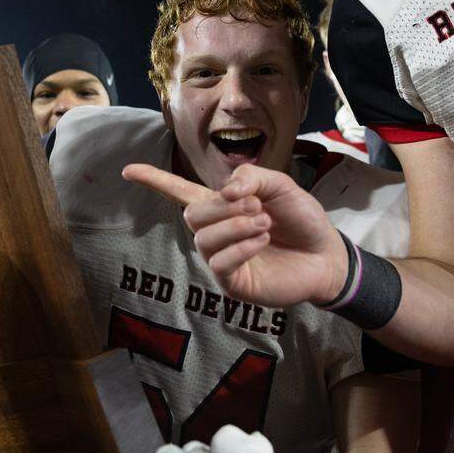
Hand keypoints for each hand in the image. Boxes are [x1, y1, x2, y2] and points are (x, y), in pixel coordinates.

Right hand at [122, 163, 346, 307]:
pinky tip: (262, 241)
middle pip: (192, 214)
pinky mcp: (232, 283)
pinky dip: (241, 246)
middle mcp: (216, 233)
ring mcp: (221, 259)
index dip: (154, 180)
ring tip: (265, 223)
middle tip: (258, 206)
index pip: (179, 192)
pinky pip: (219, 262)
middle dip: (223, 206)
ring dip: (236, 225)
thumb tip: (225, 191)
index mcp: (222, 207)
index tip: (127, 170)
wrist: (326, 254)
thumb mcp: (280, 186)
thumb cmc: (301, 220)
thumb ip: (251, 177)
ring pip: (204, 238)